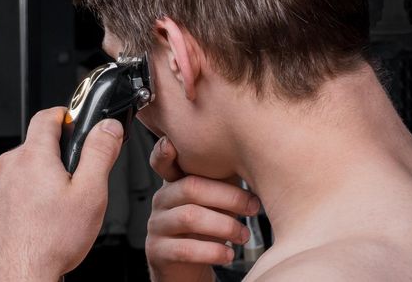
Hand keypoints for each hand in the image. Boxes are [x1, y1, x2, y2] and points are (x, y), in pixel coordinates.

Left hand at [0, 107, 123, 280]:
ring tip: (60, 206)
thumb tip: (108, 127)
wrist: (15, 277)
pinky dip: (28, 194)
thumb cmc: (49, 241)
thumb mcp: (90, 192)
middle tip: (78, 177)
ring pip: (26, 168)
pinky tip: (42, 218)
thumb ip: (100, 153)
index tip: (76, 121)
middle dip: (59, 153)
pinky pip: (13, 188)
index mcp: (33, 156)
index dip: (66, 114)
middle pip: (37, 144)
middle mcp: (8, 166)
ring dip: (43, 176)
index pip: (47, 116)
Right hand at [146, 137, 259, 281]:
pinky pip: (185, 249)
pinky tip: (228, 254)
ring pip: (189, 217)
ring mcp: (156, 226)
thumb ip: (224, 181)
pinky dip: (212, 251)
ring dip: (225, 225)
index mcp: (173, 183)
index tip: (171, 144)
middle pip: (191, 187)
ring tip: (243, 235)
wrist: (188, 268)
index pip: (162, 162)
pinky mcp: (158, 252)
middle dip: (228, 196)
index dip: (163, 152)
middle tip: (253, 206)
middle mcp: (161, 201)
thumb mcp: (215, 201)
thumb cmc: (206, 228)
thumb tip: (255, 161)